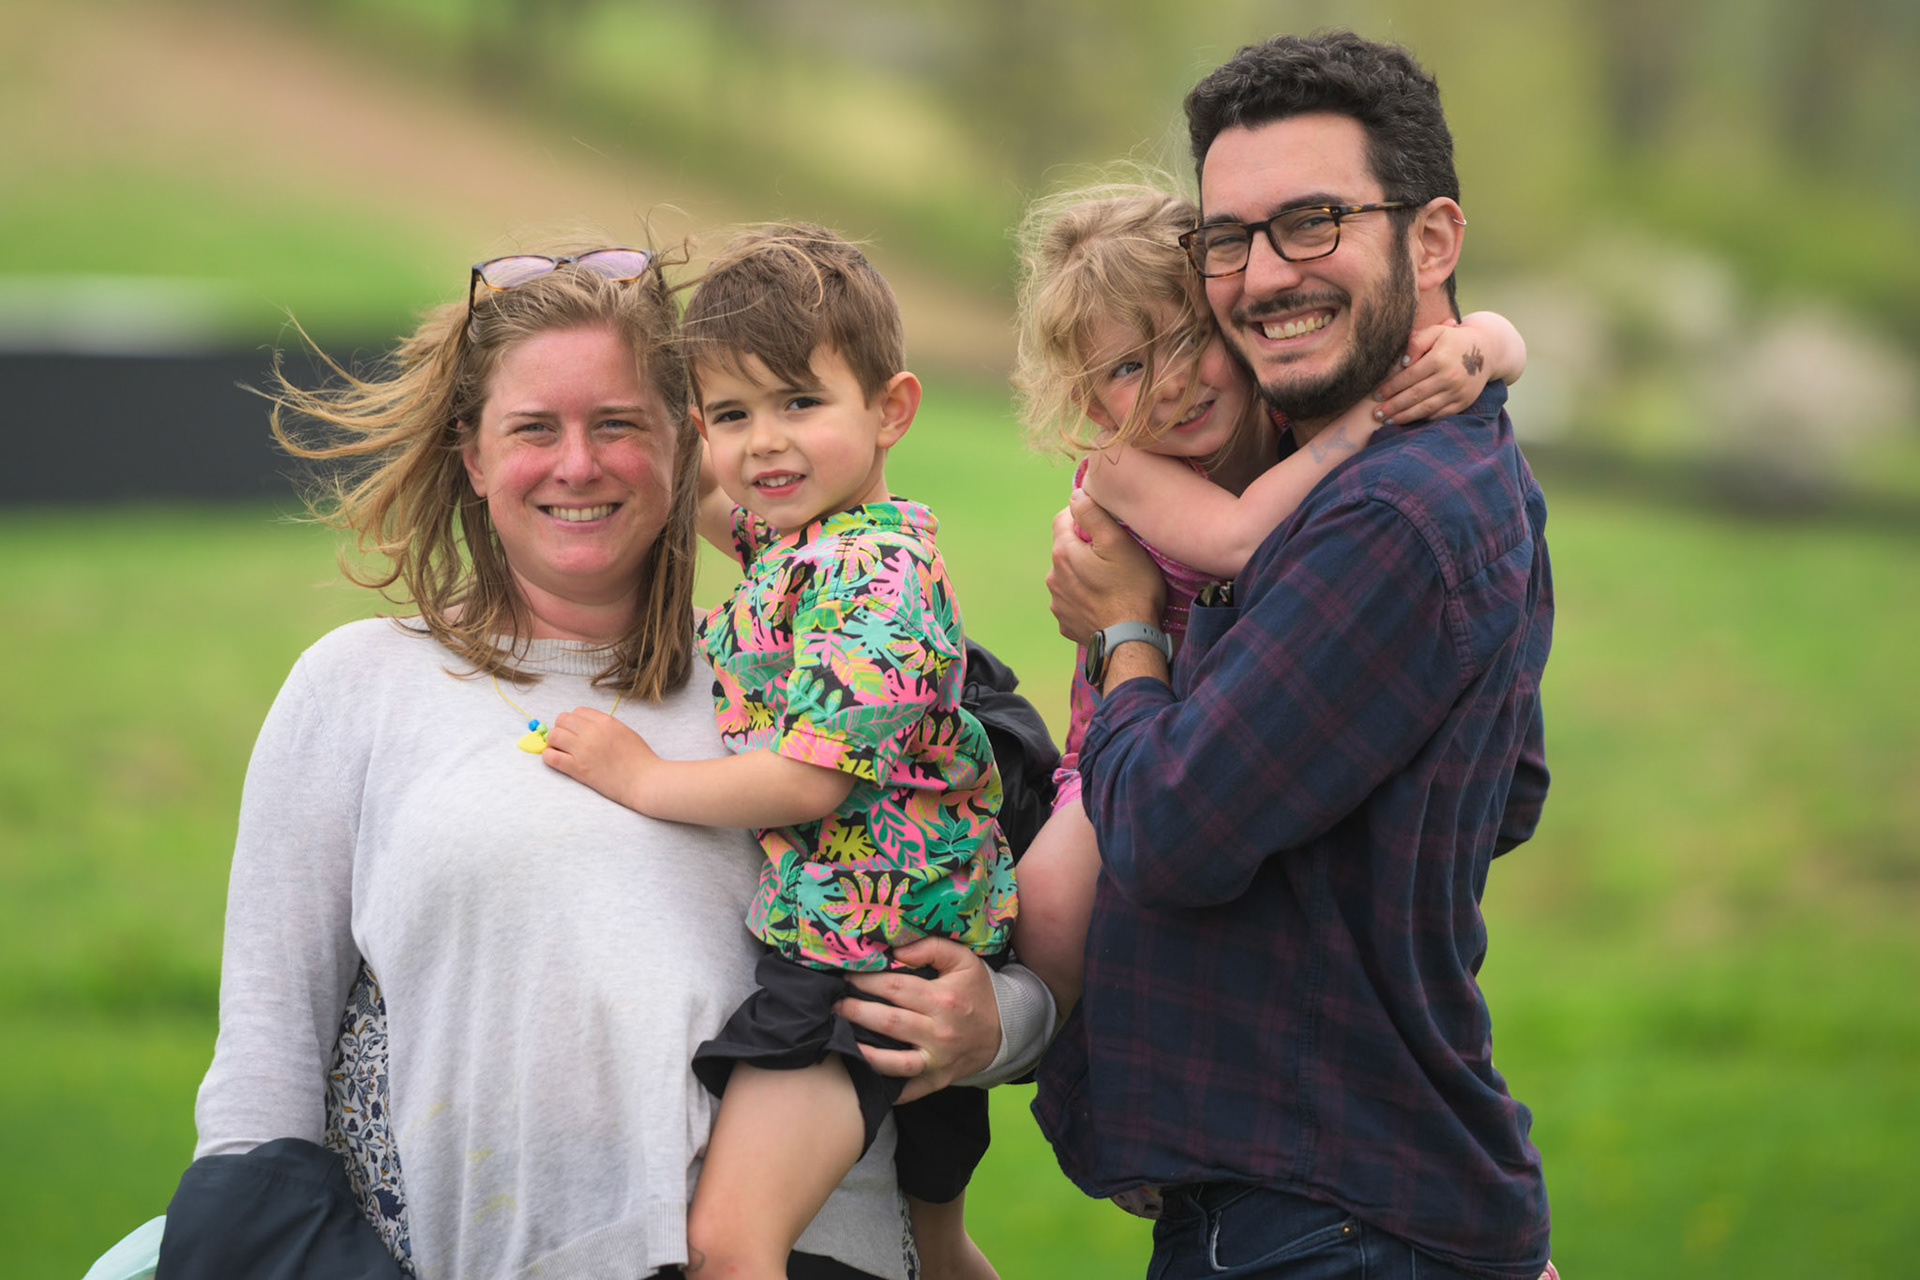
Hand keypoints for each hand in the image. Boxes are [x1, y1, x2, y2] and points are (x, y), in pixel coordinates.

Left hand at [542, 707, 656, 810]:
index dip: (574, 721)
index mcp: (606, 721)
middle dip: (561, 729)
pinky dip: (549, 756)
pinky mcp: (578, 769)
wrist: (645, 781)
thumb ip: (606, 726)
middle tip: (566, 741)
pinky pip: (551, 757)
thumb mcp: (626, 732)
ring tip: (560, 751)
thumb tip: (586, 726)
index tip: (576, 731)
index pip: (578, 712)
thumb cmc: (640, 759)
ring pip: (554, 736)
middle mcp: (592, 732)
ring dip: (554, 743)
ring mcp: (584, 750)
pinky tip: (555, 759)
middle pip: (562, 720)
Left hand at [835, 937, 1000, 1102]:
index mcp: (943, 999)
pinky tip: (862, 1077)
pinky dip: (885, 1088)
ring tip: (839, 1037)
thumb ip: (932, 947)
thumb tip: (897, 950)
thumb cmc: (977, 991)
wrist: (1005, 1030)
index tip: (847, 975)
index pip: (895, 987)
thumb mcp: (964, 960)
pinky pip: (907, 1089)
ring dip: (862, 1051)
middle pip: (888, 1022)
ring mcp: (937, 1060)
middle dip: (855, 1011)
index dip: (866, 980)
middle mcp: (939, 1032)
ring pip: (893, 1061)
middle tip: (833, 1004)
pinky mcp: (937, 1080)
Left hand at [1046, 490, 1164, 644]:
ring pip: (1069, 576)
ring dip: (1083, 574)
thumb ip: (1092, 513)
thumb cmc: (1131, 588)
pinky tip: (1104, 603)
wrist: (1130, 639)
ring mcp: (1058, 603)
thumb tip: (1075, 495)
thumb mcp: (1117, 542)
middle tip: (1113, 557)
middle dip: (1084, 548)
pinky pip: (1073, 602)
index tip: (1105, 526)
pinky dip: (1085, 599)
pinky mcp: (1065, 623)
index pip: (1063, 518)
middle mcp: (1053, 577)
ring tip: (1110, 583)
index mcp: (1063, 553)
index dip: (1084, 517)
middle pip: (1066, 549)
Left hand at [1369, 318, 1487, 425]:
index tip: (1376, 395)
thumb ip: (1417, 342)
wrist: (1487, 349)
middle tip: (1376, 414)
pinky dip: (1423, 418)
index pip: (1408, 377)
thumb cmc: (1454, 339)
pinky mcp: (1463, 402)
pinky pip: (1440, 414)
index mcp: (1439, 359)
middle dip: (1393, 406)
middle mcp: (1449, 377)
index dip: (1390, 388)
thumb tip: (1402, 363)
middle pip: (1414, 396)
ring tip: (1388, 421)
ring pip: (1426, 408)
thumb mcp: (1436, 332)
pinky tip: (1409, 420)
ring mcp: (1457, 392)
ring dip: (1405, 417)